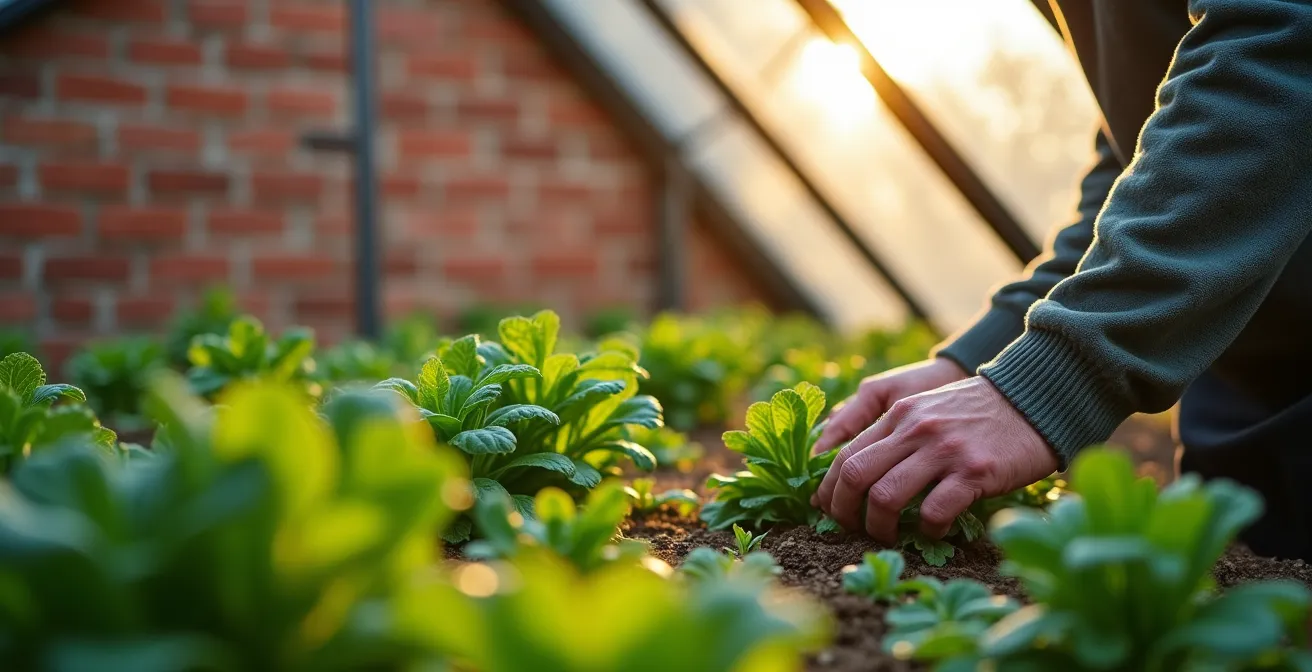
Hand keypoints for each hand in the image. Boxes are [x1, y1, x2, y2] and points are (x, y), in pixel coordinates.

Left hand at [813, 377, 1057, 542]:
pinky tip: (935, 531)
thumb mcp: (927, 408)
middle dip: (843, 511)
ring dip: (879, 527)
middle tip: (851, 529)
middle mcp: (915, 429)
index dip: (829, 488)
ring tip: (889, 536)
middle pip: (854, 475)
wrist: (1035, 400)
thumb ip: (895, 431)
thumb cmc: (978, 413)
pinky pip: (934, 511)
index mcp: (899, 413)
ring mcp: (944, 450)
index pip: (845, 453)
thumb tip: (855, 471)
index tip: (828, 510)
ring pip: (885, 496)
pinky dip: (928, 529)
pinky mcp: (974, 472)